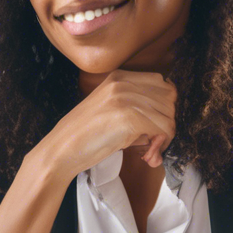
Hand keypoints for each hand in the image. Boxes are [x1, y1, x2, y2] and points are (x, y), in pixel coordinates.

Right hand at [32, 69, 176, 181]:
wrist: (62, 149)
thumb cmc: (86, 136)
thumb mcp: (112, 111)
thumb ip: (138, 110)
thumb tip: (166, 126)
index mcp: (119, 77)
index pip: (162, 84)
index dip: (164, 108)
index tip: (154, 128)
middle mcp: (124, 82)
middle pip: (169, 98)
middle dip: (167, 123)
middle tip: (153, 144)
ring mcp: (126, 98)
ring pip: (168, 115)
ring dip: (165, 138)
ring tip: (149, 152)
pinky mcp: (129, 117)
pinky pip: (163, 129)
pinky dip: (160, 146)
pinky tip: (147, 156)